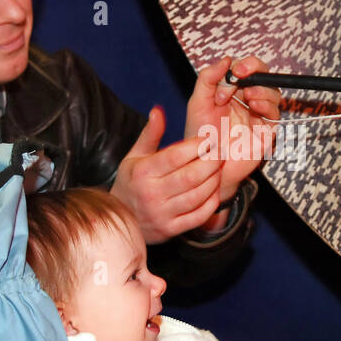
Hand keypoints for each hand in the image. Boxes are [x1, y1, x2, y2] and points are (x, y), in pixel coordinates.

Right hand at [111, 106, 223, 243]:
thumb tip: (158, 110)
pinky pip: (199, 216)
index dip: (197, 146)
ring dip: (214, 181)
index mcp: (142, 173)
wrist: (119, 218)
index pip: (175, 156)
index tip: (209, 138)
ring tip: (219, 169)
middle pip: (191, 176)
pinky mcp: (170, 230)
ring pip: (198, 196)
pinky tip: (214, 190)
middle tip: (221, 153)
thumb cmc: (131, 182)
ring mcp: (161, 214)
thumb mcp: (135, 156)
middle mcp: (151, 194)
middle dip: (212, 162)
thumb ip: (150, 134)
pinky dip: (211, 202)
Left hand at [184, 56, 281, 204]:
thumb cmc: (200, 137)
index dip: (243, 66)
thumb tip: (226, 59)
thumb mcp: (198, 102)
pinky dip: (268, 106)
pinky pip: (275, 114)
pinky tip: (255, 105)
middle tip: (242, 73)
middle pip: (264, 77)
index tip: (234, 71)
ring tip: (248, 95)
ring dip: (263, 89)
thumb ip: (208, 78)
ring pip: (273, 93)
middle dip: (256, 70)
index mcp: (232, 92)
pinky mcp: (265, 131)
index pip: (246, 69)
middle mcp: (247, 101)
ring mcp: (258, 115)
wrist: (204, 165)